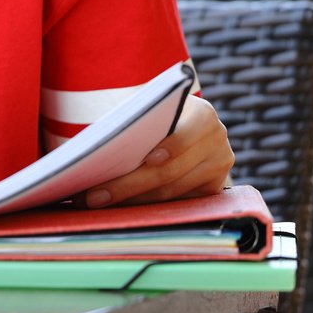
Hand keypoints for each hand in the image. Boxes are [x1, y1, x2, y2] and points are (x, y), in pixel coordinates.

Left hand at [82, 93, 233, 207]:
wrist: (178, 123)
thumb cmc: (152, 114)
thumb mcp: (145, 108)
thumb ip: (131, 120)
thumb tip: (97, 143)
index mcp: (201, 115)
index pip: (185, 135)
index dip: (170, 148)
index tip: (148, 160)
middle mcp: (216, 141)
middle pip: (170, 171)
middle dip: (128, 184)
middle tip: (95, 195)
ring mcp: (217, 167)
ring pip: (170, 191)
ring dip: (132, 198)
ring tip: (99, 201)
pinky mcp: (212, 188)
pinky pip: (177, 201)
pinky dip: (146, 203)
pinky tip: (120, 204)